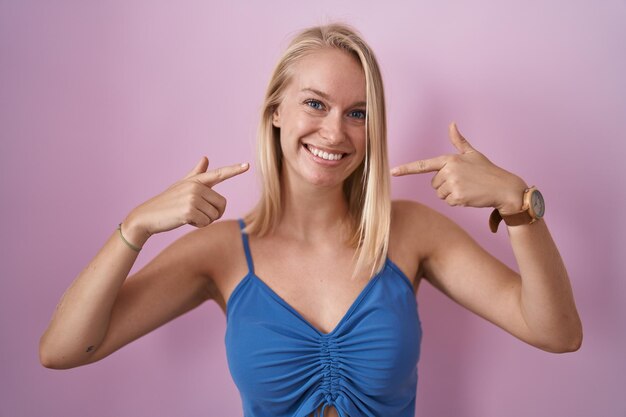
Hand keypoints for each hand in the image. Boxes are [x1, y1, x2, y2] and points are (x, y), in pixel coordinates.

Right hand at [123, 157, 248, 243]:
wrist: (147, 216)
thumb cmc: (167, 202)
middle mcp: (196, 186)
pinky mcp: (189, 210)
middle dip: (213, 213)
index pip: (219, 173)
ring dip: (204, 220)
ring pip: (214, 215)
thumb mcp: (182, 186)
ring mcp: (192, 197)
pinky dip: (198, 225)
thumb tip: (205, 158)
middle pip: (222, 204)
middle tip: (195, 212)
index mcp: (196, 180)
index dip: (234, 170)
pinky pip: (206, 222)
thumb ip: (196, 173)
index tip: (247, 165)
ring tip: (187, 215)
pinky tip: (184, 220)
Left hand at [390, 122, 527, 212]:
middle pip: (434, 184)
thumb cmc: (488, 171)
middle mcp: (449, 170)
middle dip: (446, 185)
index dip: (406, 169)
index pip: (423, 164)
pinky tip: (470, 196)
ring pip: (440, 194)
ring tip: (468, 188)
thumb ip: (459, 141)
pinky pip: (449, 202)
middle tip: (464, 182)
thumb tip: (452, 123)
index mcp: (450, 159)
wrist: (504, 188)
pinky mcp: (457, 196)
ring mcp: (453, 183)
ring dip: (452, 194)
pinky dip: (458, 202)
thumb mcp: (472, 154)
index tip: (392, 171)